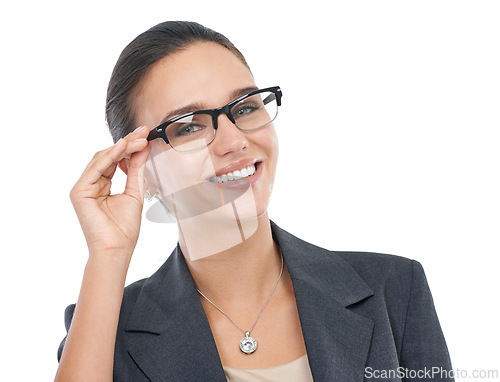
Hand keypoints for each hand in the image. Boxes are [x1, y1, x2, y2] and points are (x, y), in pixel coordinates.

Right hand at [70, 126, 151, 260]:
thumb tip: (143, 148)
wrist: (117, 248)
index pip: (116, 160)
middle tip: (144, 131)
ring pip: (102, 159)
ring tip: (140, 139)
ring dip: (122, 147)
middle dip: (127, 142)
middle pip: (108, 156)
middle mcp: (91, 184)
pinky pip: (96, 168)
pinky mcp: (79, 191)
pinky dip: (111, 156)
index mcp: (103, 185)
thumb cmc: (125, 228)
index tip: (146, 136)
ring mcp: (83, 187)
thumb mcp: (135, 192)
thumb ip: (136, 170)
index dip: (131, 147)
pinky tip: (124, 147)